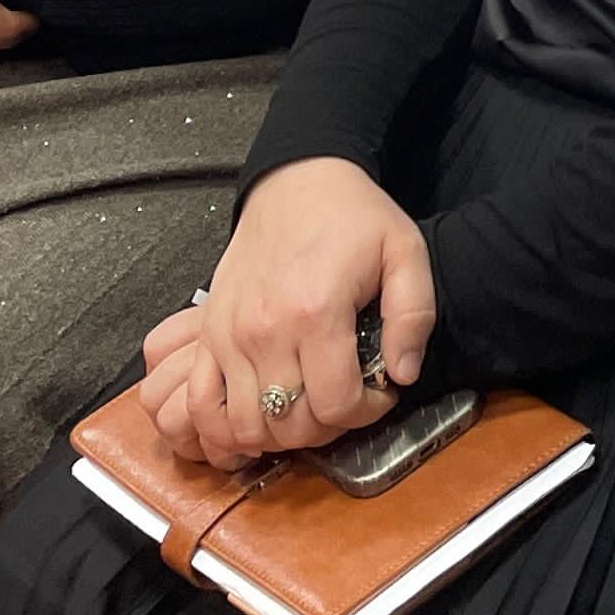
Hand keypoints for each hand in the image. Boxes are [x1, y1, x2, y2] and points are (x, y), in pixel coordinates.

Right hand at [151, 159, 436, 468]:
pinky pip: (200, 403)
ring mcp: (229, 335)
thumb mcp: (405, 251)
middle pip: (290, 424)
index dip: (367, 412)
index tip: (380, 391)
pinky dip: (224, 426)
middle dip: (328, 428)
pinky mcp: (209, 334)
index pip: (336, 405)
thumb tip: (402, 374)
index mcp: (317, 312)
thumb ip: (414, 315)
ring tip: (308, 406)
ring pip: (245, 426)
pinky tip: (257, 416)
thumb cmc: (353, 215)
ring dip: (280, 434)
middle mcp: (265, 330)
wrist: (295, 180)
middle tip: (347, 399)